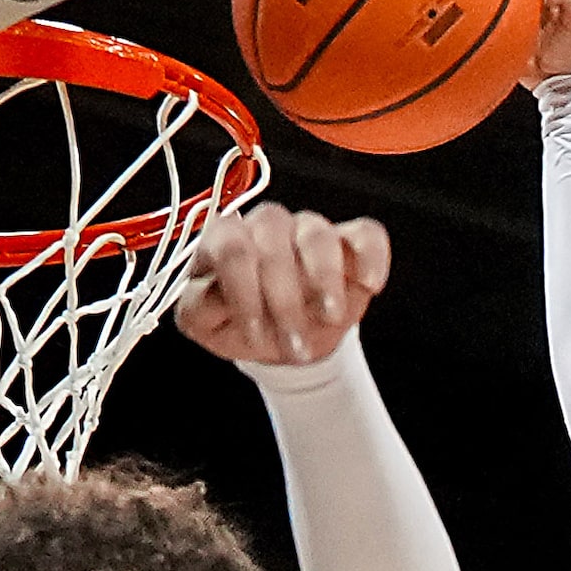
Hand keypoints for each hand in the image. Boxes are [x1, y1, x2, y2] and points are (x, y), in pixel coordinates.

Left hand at [175, 206, 388, 365]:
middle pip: (273, 242)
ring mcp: (308, 230)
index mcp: (224, 239)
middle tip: (294, 345)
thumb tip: (215, 295)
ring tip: (329, 319)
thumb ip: (199, 309)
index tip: (256, 337)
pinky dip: (370, 257)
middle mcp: (265, 226)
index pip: (230, 248)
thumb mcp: (206, 326)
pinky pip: (365, 235)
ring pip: (317, 235)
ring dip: (324, 281)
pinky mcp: (349, 241)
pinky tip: (369, 283)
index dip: (244, 294)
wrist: (285, 341)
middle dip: (285, 300)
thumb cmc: (242, 325)